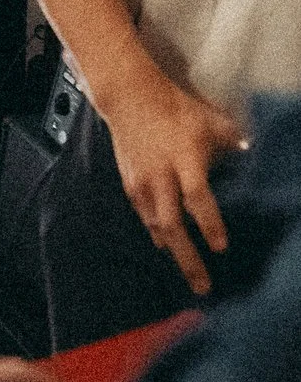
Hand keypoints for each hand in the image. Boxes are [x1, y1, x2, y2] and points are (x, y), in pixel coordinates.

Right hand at [101, 67, 244, 293]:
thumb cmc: (175, 107)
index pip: (198, 199)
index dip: (209, 224)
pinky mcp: (129, 180)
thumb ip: (233, 140)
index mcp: (185, 161)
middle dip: (188, 258)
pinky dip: (154, 229)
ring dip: (172, 250)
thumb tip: (252, 153)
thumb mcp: (210, 120)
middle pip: (173, 224)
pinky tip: (162, 240)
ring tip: (186, 270)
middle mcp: (162, 176)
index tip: (221, 247)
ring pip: (156, 224)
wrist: (129, 96)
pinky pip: (143, 212)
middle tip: (202, 285)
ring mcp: (143, 180)